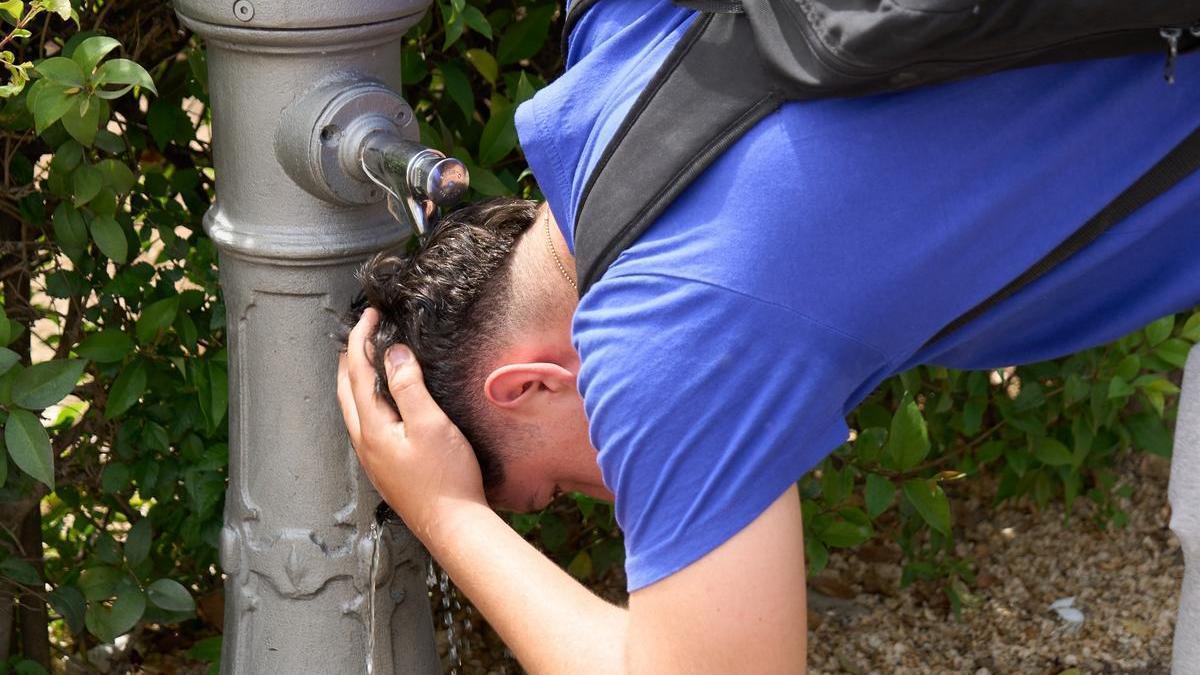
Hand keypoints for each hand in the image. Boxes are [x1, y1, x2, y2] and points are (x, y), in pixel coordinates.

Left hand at [337, 308, 486, 541]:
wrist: (453, 526)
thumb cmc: (447, 477)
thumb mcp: (431, 424)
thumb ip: (409, 386)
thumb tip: (393, 354)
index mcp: (372, 428)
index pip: (358, 372)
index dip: (361, 340)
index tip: (370, 317)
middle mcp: (365, 443)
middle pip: (346, 391)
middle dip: (349, 359)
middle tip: (360, 335)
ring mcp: (373, 459)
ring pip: (352, 410)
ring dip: (354, 381)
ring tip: (364, 363)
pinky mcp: (385, 469)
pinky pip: (364, 425)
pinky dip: (365, 402)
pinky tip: (380, 406)